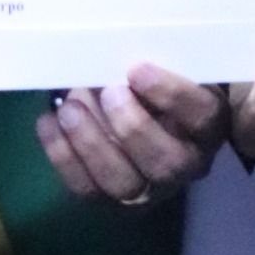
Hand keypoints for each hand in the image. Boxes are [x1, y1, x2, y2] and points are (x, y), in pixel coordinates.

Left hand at [36, 66, 229, 208]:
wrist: (135, 109)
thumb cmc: (153, 83)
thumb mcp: (166, 67)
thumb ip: (153, 63)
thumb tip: (116, 53)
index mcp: (207, 126)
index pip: (203, 115)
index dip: (172, 94)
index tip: (136, 69)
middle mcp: (185, 165)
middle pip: (166, 162)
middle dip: (132, 127)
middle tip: (108, 92)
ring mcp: (148, 189)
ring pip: (124, 184)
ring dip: (92, 145)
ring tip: (70, 109)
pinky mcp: (111, 200)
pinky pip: (86, 188)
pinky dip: (62, 156)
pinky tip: (48, 122)